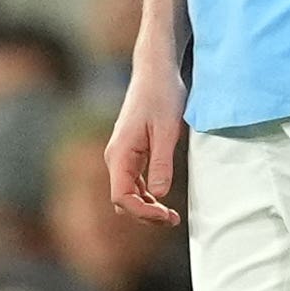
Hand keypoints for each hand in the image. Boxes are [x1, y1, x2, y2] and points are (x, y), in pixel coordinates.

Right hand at [105, 62, 188, 225]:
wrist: (156, 71)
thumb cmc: (162, 95)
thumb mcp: (167, 131)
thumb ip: (162, 163)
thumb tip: (158, 194)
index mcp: (120, 153)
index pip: (122, 197)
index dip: (142, 213)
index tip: (166, 215)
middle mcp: (115, 157)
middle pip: (123, 200)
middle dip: (145, 214)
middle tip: (173, 219)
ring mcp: (122, 155)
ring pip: (128, 193)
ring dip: (147, 207)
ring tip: (172, 215)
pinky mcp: (131, 152)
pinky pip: (134, 182)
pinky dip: (147, 195)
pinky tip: (163, 198)